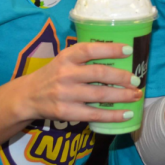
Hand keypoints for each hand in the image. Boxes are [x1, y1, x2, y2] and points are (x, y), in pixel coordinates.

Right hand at [18, 42, 141, 124]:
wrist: (28, 96)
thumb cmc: (54, 74)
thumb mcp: (64, 59)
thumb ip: (85, 57)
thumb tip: (120, 55)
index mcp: (66, 57)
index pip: (90, 50)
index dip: (110, 49)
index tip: (129, 50)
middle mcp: (65, 74)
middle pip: (99, 74)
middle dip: (121, 77)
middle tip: (137, 80)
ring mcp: (65, 94)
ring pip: (99, 95)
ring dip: (122, 96)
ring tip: (136, 95)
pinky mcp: (66, 112)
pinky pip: (94, 115)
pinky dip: (113, 115)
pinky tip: (126, 114)